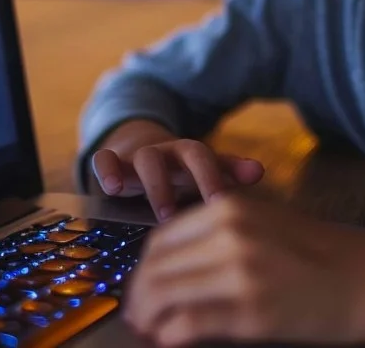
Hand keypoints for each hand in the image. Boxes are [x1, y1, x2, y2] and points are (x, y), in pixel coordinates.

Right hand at [91, 121, 264, 220]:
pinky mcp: (111, 160)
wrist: (136, 148)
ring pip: (149, 159)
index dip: (217, 178)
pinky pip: (104, 159)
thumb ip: (229, 171)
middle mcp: (170, 151)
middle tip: (219, 212)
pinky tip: (112, 189)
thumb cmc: (178, 171)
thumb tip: (260, 171)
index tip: (225, 202)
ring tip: (165, 215)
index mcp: (192, 154)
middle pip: (188, 153)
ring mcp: (139, 155)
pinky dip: (108, 170)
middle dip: (200, 179)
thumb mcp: (203, 170)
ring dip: (158, 185)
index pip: (210, 159)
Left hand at [122, 195, 364, 346]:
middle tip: (138, 318)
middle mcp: (229, 235)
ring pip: (164, 294)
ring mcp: (239, 272)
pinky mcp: (251, 311)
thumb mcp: (263, 225)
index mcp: (229, 209)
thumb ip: (218, 236)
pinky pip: (189, 323)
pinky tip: (168, 341)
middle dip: (139, 297)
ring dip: (148, 317)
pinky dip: (170, 334)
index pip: (161, 240)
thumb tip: (171, 268)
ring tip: (149, 331)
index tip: (142, 290)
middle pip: (156, 267)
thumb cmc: (319, 255)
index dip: (144, 269)